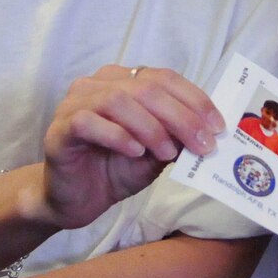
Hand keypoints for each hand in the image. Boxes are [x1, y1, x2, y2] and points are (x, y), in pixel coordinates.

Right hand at [41, 65, 223, 228]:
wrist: (76, 200)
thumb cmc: (115, 169)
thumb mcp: (156, 154)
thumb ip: (176, 138)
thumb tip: (207, 132)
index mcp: (123, 81)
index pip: (164, 78)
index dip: (194, 99)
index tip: (217, 127)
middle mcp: (98, 84)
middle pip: (145, 88)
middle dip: (181, 116)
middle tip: (202, 144)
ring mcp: (75, 104)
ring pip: (117, 99)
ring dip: (150, 127)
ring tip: (166, 153)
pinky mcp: (60, 129)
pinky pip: (89, 122)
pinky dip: (117, 135)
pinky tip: (134, 152)